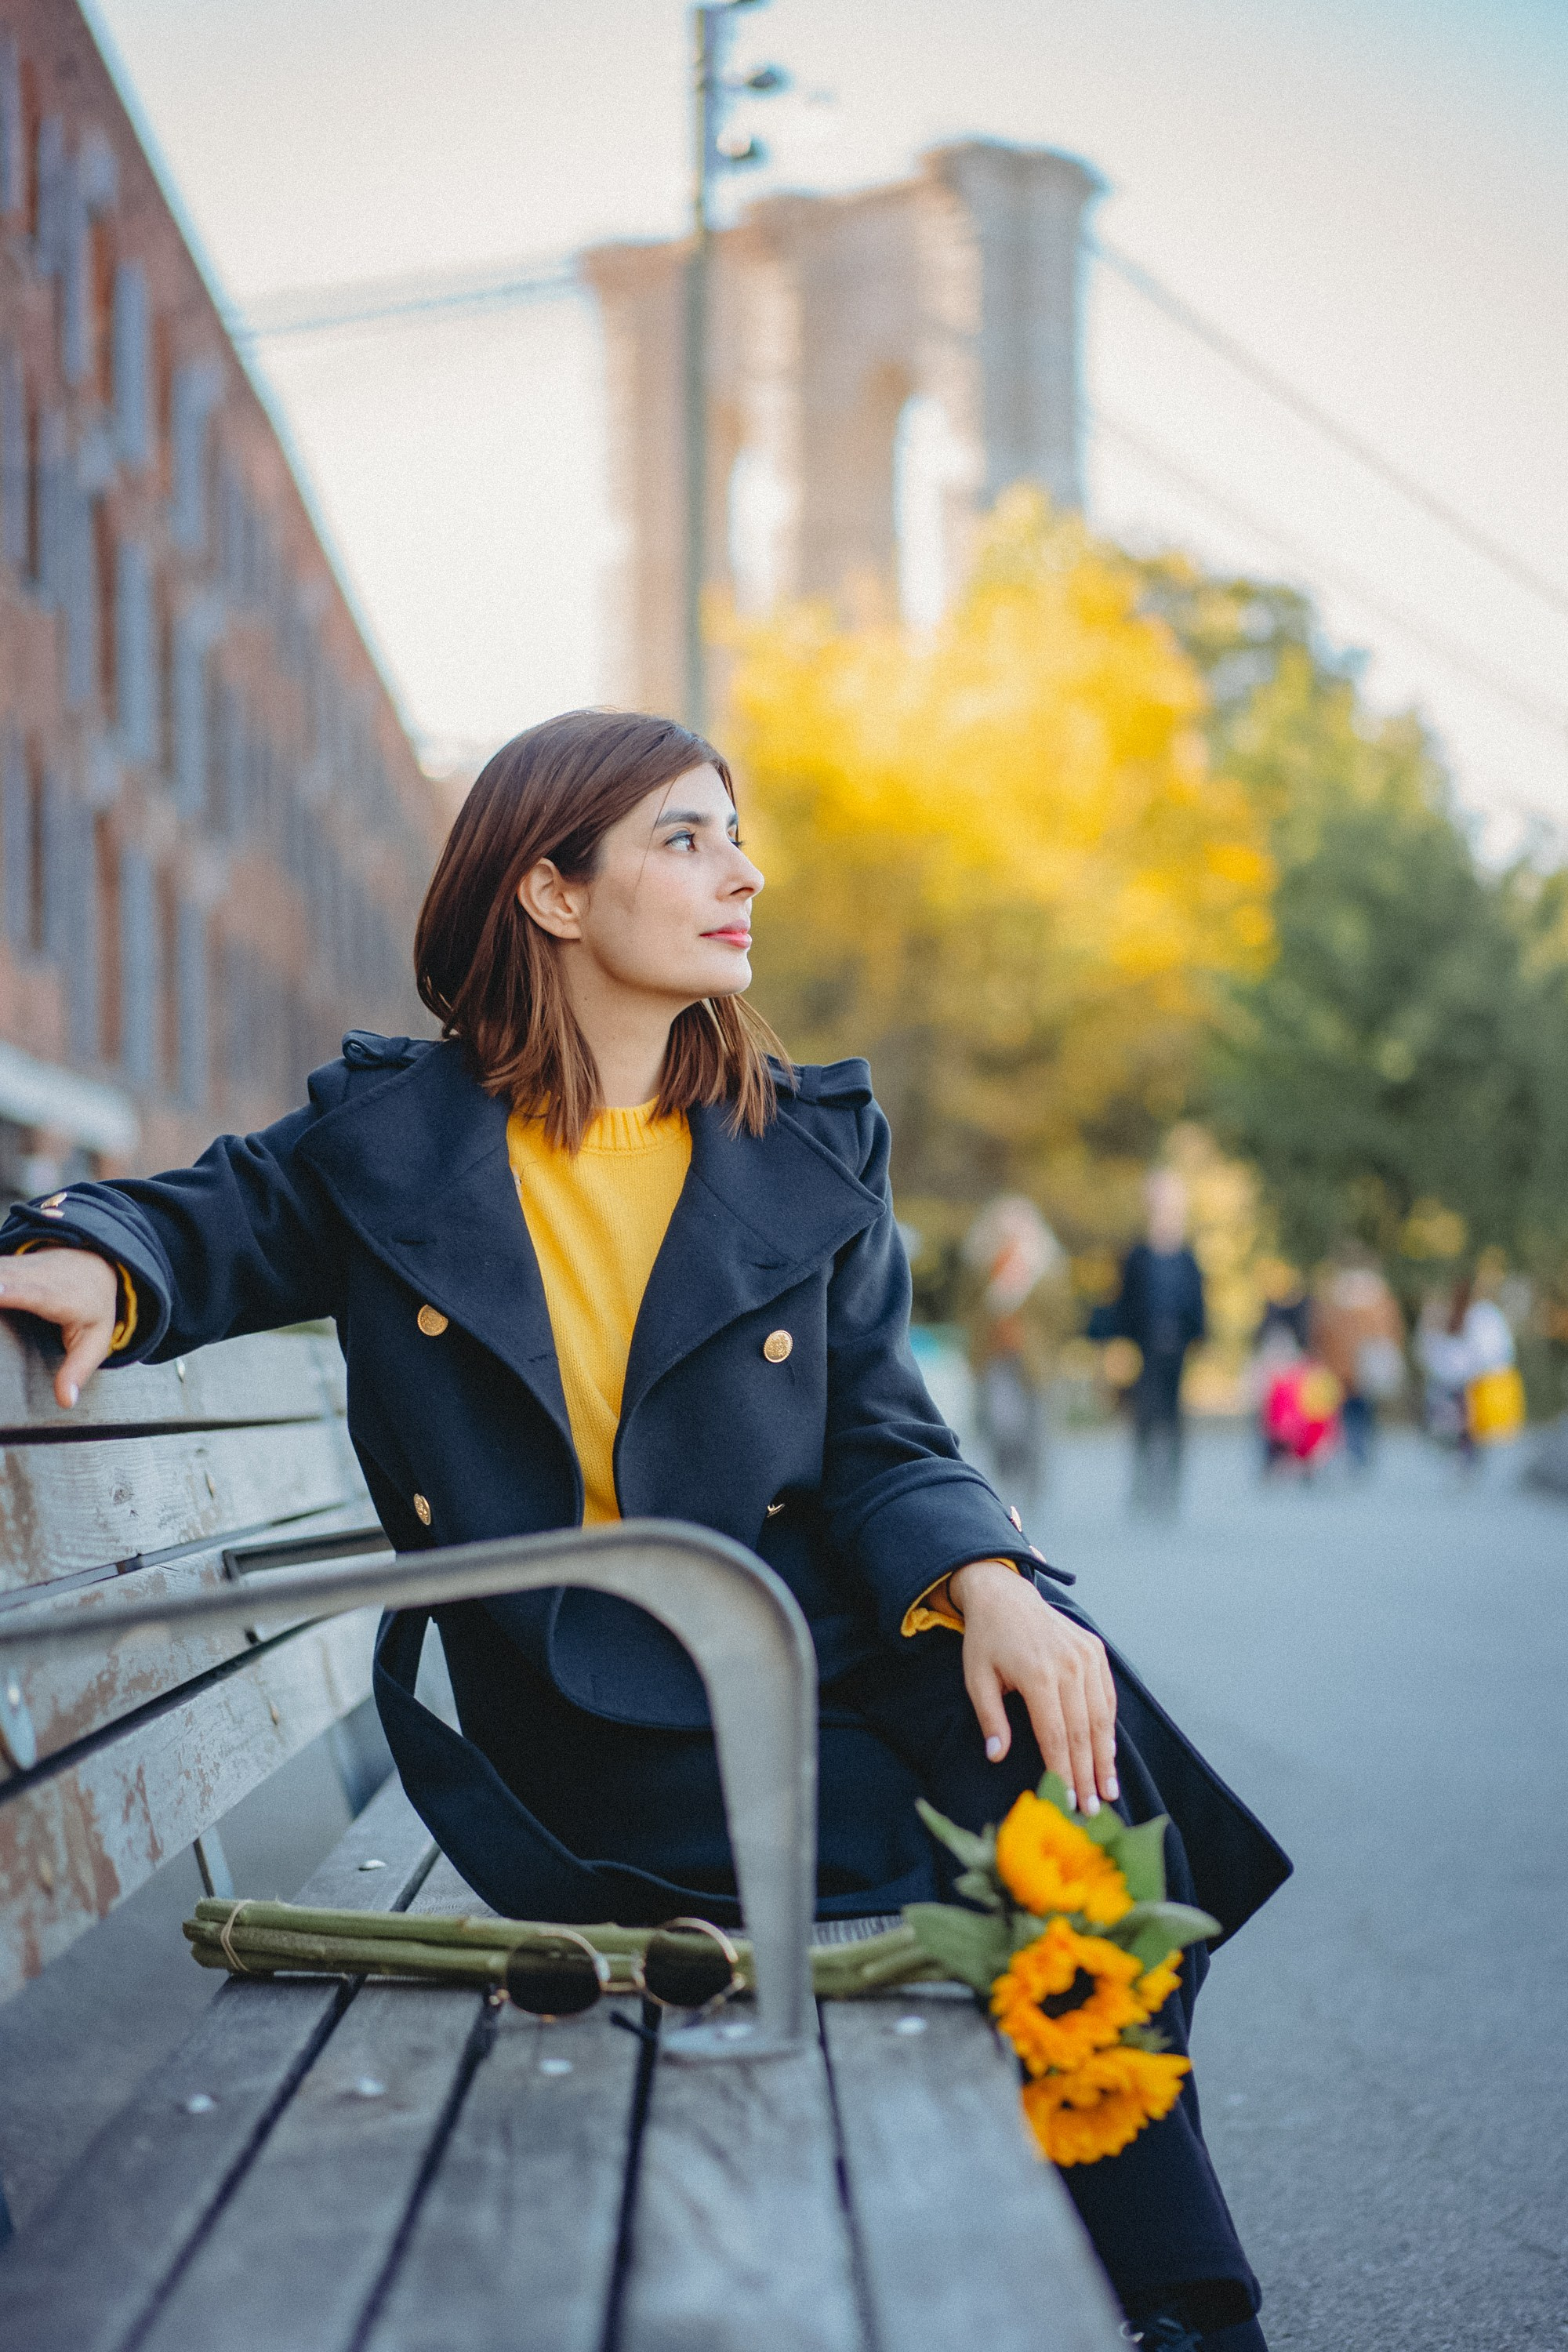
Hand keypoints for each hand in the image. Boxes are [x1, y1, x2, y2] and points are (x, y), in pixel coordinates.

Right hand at [0, 1248, 119, 1407]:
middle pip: (0, 1276)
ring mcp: (16, 1266)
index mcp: (57, 1295)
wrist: (94, 1265)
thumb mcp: (95, 1342)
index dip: (8, 1288)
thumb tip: (65, 1401)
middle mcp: (34, 1275)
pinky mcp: (3, 1264)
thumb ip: (77, 1371)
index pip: (30, 1291)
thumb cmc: (93, 1307)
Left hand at [947, 1558, 1118, 1814]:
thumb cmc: (986, 1641)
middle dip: (1087, 1775)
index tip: (1067, 1802)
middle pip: (1082, 1732)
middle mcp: (1068, 1664)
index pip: (1055, 1734)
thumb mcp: (977, 1678)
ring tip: (1108, 1790)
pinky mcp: (1095, 1650)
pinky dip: (1109, 1727)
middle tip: (1093, 1811)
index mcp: (1037, 1673)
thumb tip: (996, 1757)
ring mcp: (1086, 1656)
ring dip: (1105, 1757)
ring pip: (1101, 1717)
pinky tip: (1108, 1754)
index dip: (1062, 1771)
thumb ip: (990, 1718)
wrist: (1005, 1595)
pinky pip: (1107, 1696)